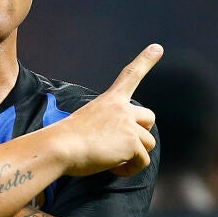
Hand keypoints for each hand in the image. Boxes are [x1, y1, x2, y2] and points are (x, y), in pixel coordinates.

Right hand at [62, 44, 160, 177]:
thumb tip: (112, 144)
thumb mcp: (86, 122)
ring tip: (113, 161)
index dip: (145, 61)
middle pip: (149, 118)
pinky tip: (113, 168)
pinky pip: (142, 161)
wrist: (59, 147)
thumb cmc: (65, 139)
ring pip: (148, 144)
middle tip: (123, 146)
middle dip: (142, 134)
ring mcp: (129, 126)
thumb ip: (104, 125)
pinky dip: (130, 169)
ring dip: (134, 156)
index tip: (158, 48)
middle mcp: (122, 109)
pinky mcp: (132, 144)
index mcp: (109, 100)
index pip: (130, 76)